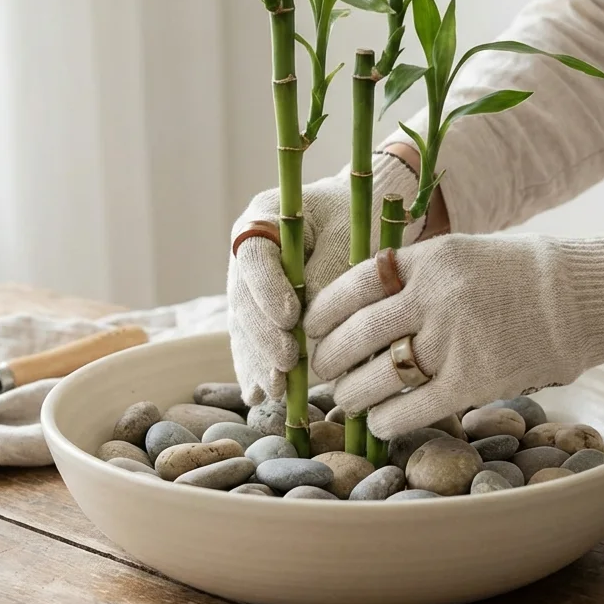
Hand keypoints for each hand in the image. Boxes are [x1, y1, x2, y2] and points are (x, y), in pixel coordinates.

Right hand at [229, 154, 421, 404]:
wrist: (360, 209)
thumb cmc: (358, 215)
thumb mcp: (349, 232)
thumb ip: (327, 270)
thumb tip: (307, 318)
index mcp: (263, 218)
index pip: (255, 258)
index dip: (267, 291)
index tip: (290, 318)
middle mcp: (247, 252)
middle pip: (243, 299)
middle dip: (263, 337)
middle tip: (285, 365)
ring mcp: (248, 282)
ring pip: (243, 326)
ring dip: (257, 360)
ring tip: (274, 390)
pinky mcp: (258, 308)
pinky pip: (250, 339)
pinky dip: (255, 367)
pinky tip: (258, 395)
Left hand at [303, 227, 603, 437]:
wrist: (582, 297)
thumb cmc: (516, 275)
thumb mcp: (457, 255)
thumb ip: (409, 276)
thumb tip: (352, 311)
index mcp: (427, 258)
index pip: (352, 285)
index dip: (320, 313)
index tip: (307, 329)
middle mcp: (435, 296)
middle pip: (356, 334)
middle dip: (326, 359)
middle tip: (318, 371)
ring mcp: (454, 339)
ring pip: (377, 376)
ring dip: (352, 394)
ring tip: (346, 400)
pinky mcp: (474, 380)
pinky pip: (413, 408)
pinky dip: (387, 420)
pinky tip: (378, 423)